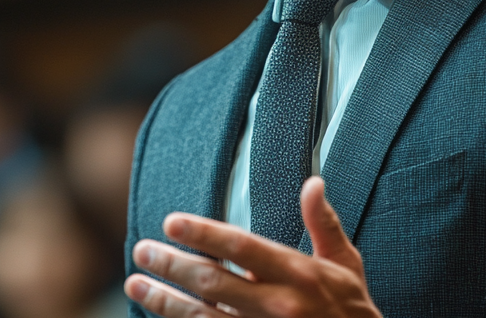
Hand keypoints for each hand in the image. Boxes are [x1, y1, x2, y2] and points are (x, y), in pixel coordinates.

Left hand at [126, 177, 380, 317]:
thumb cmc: (351, 308)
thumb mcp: (345, 263)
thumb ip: (324, 223)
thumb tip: (313, 182)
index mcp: (299, 274)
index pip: (242, 247)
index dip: (204, 233)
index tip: (170, 222)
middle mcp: (278, 306)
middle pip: (212, 282)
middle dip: (172, 265)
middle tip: (141, 250)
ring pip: (202, 316)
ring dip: (164, 301)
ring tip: (134, 284)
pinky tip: (159, 315)